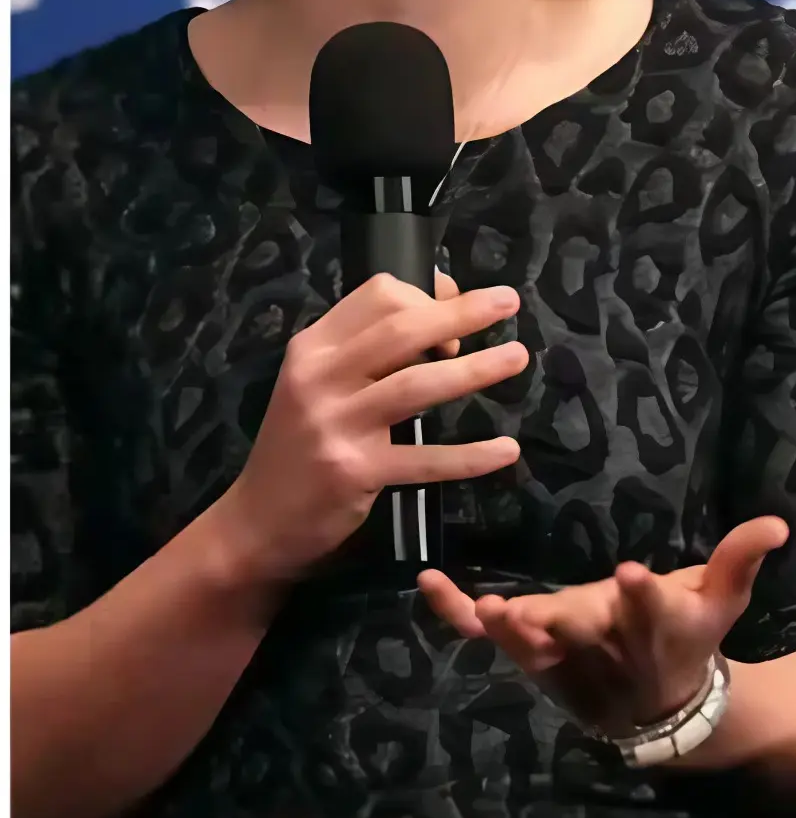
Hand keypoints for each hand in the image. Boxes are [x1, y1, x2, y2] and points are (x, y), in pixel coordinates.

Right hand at [214, 271, 526, 583]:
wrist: (257, 523)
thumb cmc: (301, 444)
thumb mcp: (318, 383)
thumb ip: (366, 350)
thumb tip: (443, 320)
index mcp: (314, 346)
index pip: (377, 295)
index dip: (427, 294)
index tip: (456, 309)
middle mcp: (321, 378)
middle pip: (403, 329)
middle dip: (463, 313)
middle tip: (508, 304)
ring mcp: (336, 425)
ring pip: (419, 384)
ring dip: (476, 369)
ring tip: (516, 358)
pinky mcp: (355, 471)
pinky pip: (426, 459)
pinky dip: (471, 455)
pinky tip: (506, 449)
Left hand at [419, 516, 789, 736]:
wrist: (657, 709)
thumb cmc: (692, 638)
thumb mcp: (723, 599)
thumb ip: (741, 556)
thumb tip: (777, 522)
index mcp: (658, 626)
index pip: (651, 609)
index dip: (641, 595)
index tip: (629, 573)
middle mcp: (607, 644)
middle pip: (584, 632)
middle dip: (564, 621)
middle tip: (544, 610)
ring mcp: (564, 654)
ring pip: (532, 644)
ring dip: (511, 628)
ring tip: (490, 607)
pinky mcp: (532, 654)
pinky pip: (487, 636)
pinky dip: (455, 613)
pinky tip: (429, 580)